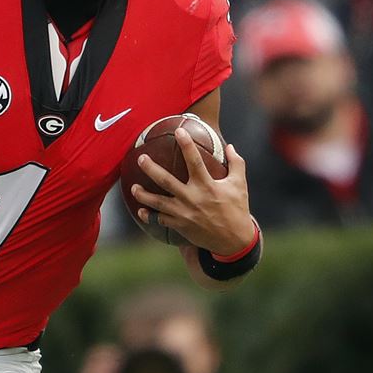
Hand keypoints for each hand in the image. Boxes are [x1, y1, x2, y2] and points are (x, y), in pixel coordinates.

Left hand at [130, 128, 254, 255]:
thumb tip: (230, 146)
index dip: (187, 145)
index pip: (195, 161)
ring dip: (143, 195)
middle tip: (140, 158)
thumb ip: (236, 164)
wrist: (234, 241)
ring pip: (157, 202)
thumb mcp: (239, 185)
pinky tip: (140, 211)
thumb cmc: (237, 209)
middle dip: (151, 169)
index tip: (179, 131)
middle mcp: (193, 198)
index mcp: (208, 186)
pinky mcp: (180, 225)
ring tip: (133, 187)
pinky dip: (149, 216)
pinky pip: (160, 220)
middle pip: (166, 180)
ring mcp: (184, 213)